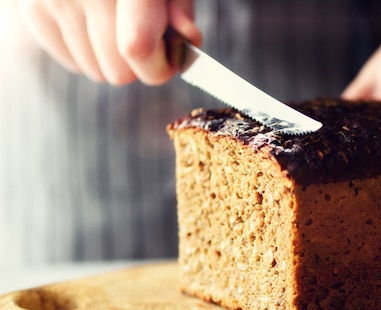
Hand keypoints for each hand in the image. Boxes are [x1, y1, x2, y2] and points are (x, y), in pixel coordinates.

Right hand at [18, 0, 201, 84]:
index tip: (170, 61)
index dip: (159, 66)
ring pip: (94, 71)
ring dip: (111, 58)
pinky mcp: (32, 7)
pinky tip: (92, 25)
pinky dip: (85, 52)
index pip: (137, 47)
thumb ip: (179, 5)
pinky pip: (68, 61)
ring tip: (114, 24)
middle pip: (118, 71)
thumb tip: (188, 40)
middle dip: (138, 64)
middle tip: (142, 36)